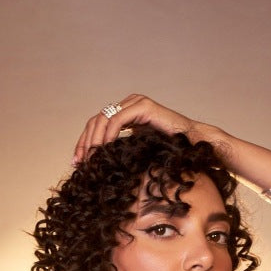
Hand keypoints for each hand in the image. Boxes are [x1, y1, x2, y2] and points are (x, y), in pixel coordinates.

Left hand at [72, 93, 201, 164]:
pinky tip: (105, 150)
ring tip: (91, 158)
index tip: (78, 162)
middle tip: (79, 162)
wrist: (191, 143)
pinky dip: (108, 136)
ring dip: (93, 140)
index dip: (85, 143)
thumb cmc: (170, 150)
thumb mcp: (138, 151)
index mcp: (126, 113)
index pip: (98, 125)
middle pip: (96, 121)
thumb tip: (102, 167)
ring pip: (103, 119)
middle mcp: (128, 104)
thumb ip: (122, 151)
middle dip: (85, 142)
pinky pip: (117, 120)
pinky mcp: (142, 107)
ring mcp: (135, 103)